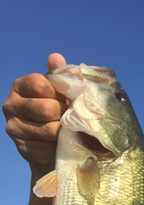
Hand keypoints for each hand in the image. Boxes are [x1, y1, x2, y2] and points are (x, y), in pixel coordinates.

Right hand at [2, 53, 67, 175]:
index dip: (59, 94)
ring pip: (48, 129)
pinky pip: (48, 146)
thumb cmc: (56, 113)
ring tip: (69, 130)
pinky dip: (58, 145)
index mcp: (20, 86)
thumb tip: (56, 57)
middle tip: (72, 118)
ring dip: (64, 131)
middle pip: (46, 108)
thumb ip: (58, 76)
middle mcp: (11, 105)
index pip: (40, 84)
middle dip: (64, 114)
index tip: (67, 100)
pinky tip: (61, 143)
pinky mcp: (21, 147)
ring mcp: (14, 127)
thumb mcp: (59, 93)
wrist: (50, 144)